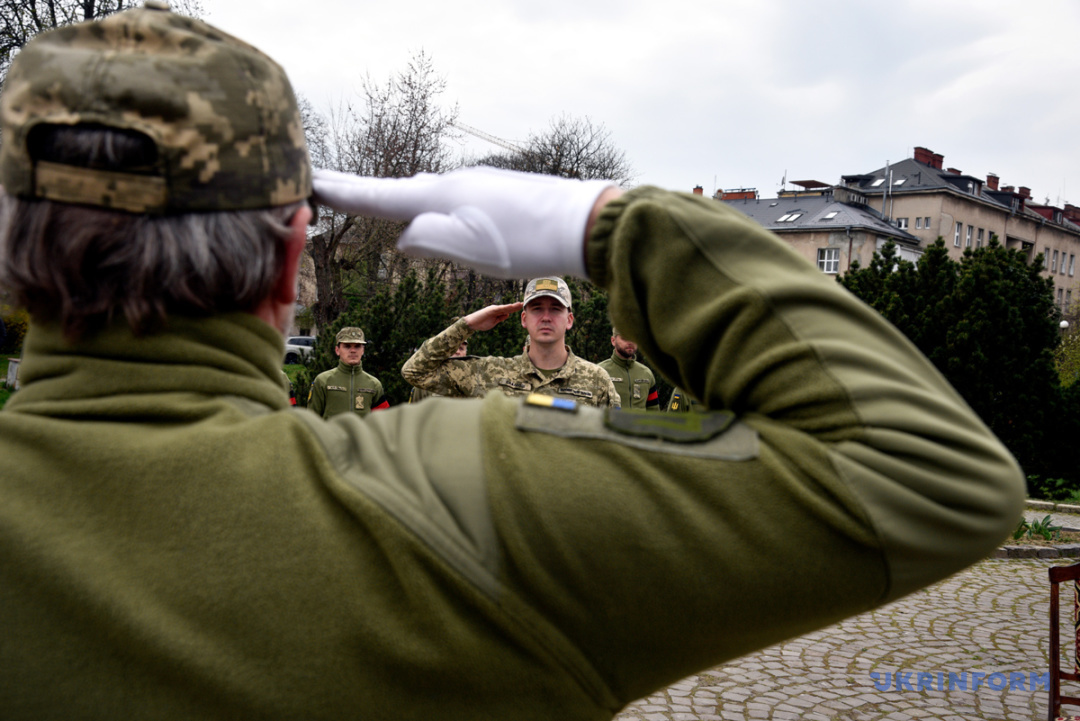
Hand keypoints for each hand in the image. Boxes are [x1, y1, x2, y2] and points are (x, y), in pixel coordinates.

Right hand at [312, 167, 614, 278]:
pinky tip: (442, 214)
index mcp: (438, 198)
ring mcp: (476, 187)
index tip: (308, 182)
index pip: (377, 196)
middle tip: (329, 187)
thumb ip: (427, 240)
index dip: (341, 193)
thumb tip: (404, 239)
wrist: (581, 223)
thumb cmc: (523, 240)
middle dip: (365, 194)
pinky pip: (452, 200)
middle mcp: (452, 185)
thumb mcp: (466, 248)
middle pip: (399, 192)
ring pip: (428, 195)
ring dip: (402, 201)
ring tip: (379, 202)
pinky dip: (434, 207)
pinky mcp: (497, 195)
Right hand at [464, 303, 523, 330]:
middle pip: (508, 307)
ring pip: (506, 307)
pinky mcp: (491, 310)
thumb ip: (500, 318)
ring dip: (513, 306)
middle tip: (524, 303)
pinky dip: (506, 308)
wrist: (472, 323)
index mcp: (498, 312)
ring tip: (520, 304)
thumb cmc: (482, 323)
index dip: (515, 308)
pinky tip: (511, 307)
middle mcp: (497, 309)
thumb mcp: (494, 322)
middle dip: (516, 306)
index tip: (522, 307)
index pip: (508, 310)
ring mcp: (494, 309)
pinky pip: (500, 309)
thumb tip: (508, 315)